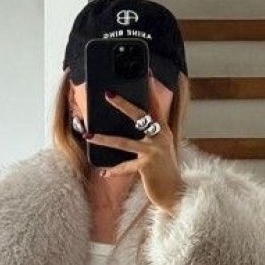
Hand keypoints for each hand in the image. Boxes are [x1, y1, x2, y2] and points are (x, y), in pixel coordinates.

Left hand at [84, 87, 183, 212]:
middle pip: (140, 116)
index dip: (150, 89)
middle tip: (107, 93)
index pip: (156, 105)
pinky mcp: (147, 166)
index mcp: (164, 131)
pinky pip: (126, 167)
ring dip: (104, 139)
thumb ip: (150, 136)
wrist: (175, 192)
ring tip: (89, 135)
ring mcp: (154, 152)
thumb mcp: (160, 149)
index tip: (145, 72)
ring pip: (125, 142)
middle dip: (123, 104)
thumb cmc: (164, 170)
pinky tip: (104, 172)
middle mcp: (161, 138)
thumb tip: (134, 124)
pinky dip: (114, 170)